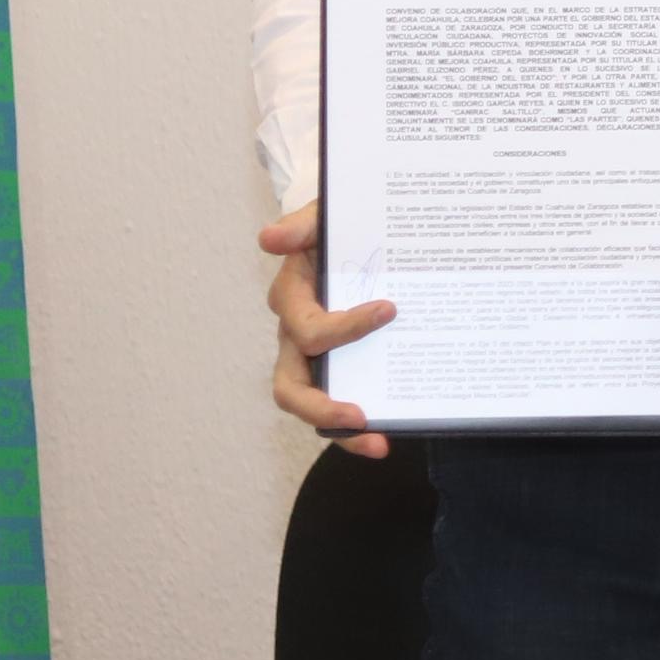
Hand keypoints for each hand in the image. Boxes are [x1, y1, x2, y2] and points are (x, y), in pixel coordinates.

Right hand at [259, 204, 392, 459]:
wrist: (359, 230)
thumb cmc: (340, 226)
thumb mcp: (325, 216)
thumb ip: (303, 226)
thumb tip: (270, 239)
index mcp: (293, 299)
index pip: (308, 327)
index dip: (344, 327)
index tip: (389, 311)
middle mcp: (296, 335)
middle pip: (291, 386)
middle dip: (322, 405)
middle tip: (361, 416)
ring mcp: (315, 357)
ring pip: (310, 405)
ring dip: (340, 430)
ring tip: (380, 443)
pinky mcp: (337, 367)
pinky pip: (338, 404)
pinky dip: (355, 428)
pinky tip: (389, 436)